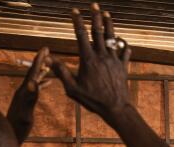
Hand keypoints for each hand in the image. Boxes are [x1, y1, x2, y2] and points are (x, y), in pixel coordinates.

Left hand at [6, 47, 50, 142]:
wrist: (10, 135)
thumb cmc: (18, 126)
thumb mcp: (25, 112)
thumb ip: (29, 98)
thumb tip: (32, 83)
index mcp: (24, 91)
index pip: (33, 72)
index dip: (39, 60)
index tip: (45, 49)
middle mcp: (23, 90)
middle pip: (33, 72)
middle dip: (40, 61)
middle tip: (47, 51)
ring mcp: (24, 95)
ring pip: (35, 79)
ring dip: (42, 71)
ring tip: (50, 64)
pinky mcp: (26, 101)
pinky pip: (36, 88)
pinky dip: (43, 83)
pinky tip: (49, 82)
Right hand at [51, 4, 131, 123]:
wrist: (116, 108)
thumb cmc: (93, 100)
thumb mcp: (73, 89)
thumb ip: (61, 72)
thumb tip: (49, 59)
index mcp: (89, 59)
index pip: (81, 35)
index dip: (77, 21)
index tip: (74, 11)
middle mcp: (102, 56)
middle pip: (98, 31)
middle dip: (95, 16)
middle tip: (94, 4)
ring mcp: (114, 60)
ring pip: (113, 38)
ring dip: (109, 24)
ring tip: (107, 14)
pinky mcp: (123, 66)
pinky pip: (125, 52)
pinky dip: (124, 44)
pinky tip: (123, 40)